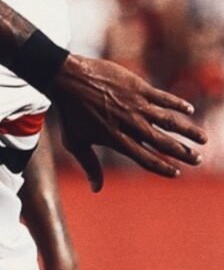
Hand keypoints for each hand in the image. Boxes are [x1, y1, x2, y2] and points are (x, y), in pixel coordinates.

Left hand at [51, 55, 206, 190]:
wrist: (67, 80)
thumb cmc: (69, 113)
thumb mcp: (75, 143)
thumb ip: (89, 165)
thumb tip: (96, 189)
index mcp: (118, 140)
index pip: (146, 159)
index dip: (162, 167)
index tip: (176, 172)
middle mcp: (131, 125)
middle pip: (163, 143)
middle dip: (182, 152)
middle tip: (197, 160)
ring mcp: (137, 105)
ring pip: (170, 121)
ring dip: (188, 131)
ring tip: (203, 139)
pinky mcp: (139, 88)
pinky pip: (163, 97)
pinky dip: (178, 103)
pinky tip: (189, 109)